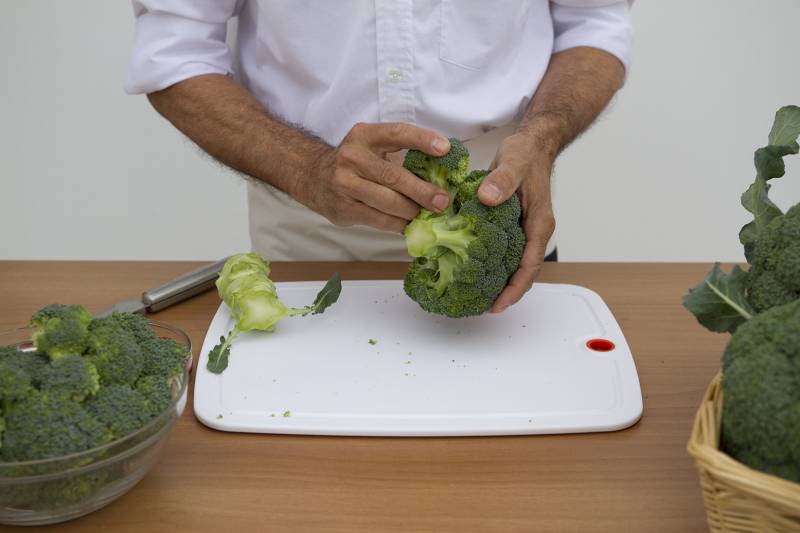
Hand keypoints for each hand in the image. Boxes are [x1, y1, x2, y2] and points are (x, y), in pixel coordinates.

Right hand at [294, 123, 451, 232]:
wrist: (313, 176)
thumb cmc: (356, 162)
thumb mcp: (372, 148)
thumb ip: (400, 155)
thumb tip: (442, 175)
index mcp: (365, 136)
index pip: (397, 133)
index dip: (422, 140)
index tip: (444, 149)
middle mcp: (352, 157)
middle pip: (393, 176)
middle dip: (422, 190)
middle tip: (442, 201)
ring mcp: (345, 184)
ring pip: (387, 201)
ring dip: (412, 211)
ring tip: (427, 214)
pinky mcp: (344, 208)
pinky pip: (379, 219)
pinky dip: (398, 223)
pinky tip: (409, 224)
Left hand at [477, 132, 555, 312]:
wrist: (534, 143)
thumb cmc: (526, 153)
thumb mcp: (514, 161)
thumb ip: (503, 179)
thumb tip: (488, 198)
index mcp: (539, 223)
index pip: (530, 265)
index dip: (515, 288)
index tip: (499, 304)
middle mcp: (534, 231)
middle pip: (523, 273)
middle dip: (506, 293)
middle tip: (481, 308)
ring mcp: (524, 230)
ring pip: (514, 264)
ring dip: (499, 282)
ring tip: (475, 296)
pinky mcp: (512, 225)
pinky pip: (504, 251)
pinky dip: (492, 264)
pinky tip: (472, 269)